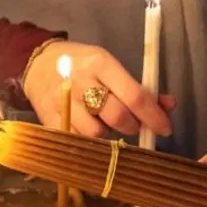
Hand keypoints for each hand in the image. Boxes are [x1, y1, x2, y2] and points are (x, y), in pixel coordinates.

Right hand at [23, 41, 175, 137]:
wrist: (37, 63)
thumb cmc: (81, 63)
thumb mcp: (109, 66)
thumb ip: (138, 87)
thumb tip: (169, 105)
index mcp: (100, 64)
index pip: (134, 95)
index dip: (153, 116)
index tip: (165, 129)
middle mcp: (82, 82)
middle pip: (117, 117)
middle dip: (133, 126)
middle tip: (133, 125)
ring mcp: (63, 103)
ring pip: (97, 134)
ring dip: (110, 135)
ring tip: (107, 124)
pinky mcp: (49, 120)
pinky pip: (78, 141)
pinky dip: (89, 143)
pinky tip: (91, 132)